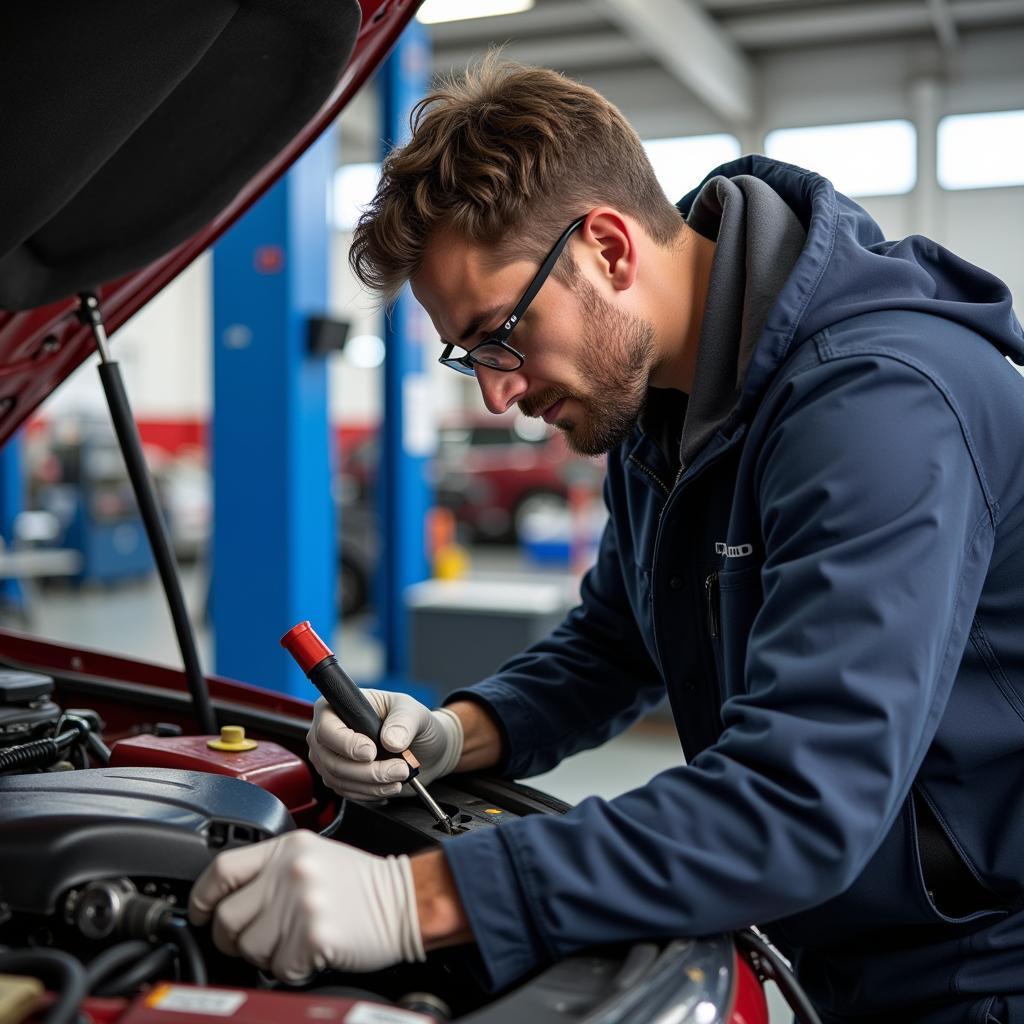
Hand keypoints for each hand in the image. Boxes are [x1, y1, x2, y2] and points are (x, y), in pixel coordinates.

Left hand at [188, 831, 424, 982]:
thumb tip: (222, 900)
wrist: (405, 901)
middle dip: (234, 938)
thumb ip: (271, 869)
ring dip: (266, 956)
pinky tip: (311, 953)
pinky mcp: (314, 935)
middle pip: (227, 916)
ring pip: (249, 948)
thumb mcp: (313, 856)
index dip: (202, 898)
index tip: (201, 913)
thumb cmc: (359, 884)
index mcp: (288, 847)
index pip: (222, 869)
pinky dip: (292, 970)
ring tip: (294, 942)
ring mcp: (303, 903)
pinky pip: (279, 968)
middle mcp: (292, 871)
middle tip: (258, 939)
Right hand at [307, 690, 462, 800]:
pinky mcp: (338, 778)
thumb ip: (403, 722)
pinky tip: (389, 785)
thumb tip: (390, 741)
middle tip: (400, 770)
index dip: (347, 744)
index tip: (371, 752)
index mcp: (338, 707)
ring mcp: (329, 757)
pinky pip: (346, 792)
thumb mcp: (414, 712)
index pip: (327, 729)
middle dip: (368, 771)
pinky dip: (370, 793)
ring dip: (372, 785)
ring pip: (338, 780)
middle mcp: (327, 732)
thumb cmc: (411, 721)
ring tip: (401, 776)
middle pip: (331, 760)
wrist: (421, 747)